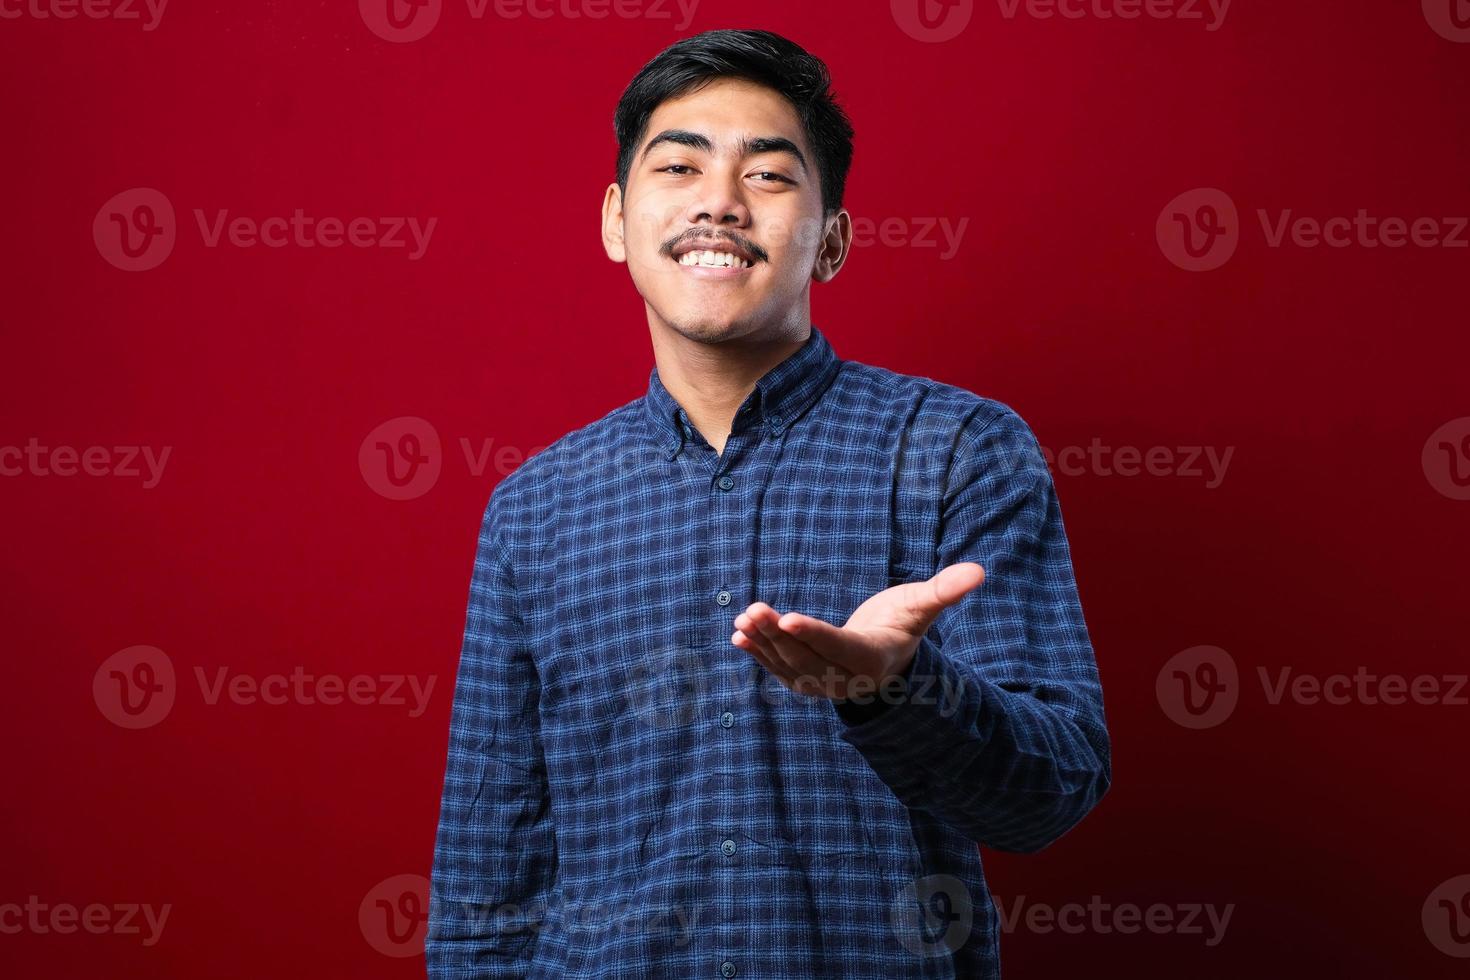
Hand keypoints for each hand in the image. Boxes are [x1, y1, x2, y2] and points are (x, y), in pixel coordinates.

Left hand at [730, 562, 984, 700]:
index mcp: (872, 659)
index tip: (787, 618)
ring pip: (787, 665)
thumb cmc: (905, 624)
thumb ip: (945, 590)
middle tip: (752, 610)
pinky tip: (738, 635)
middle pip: (806, 658)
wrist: (889, 659)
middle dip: (778, 635)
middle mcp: (845, 679)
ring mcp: (823, 684)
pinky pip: (778, 669)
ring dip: (762, 644)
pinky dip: (757, 653)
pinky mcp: (805, 680)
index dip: (814, 634)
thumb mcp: (923, 607)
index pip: (839, 647)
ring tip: (741, 619)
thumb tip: (979, 571)